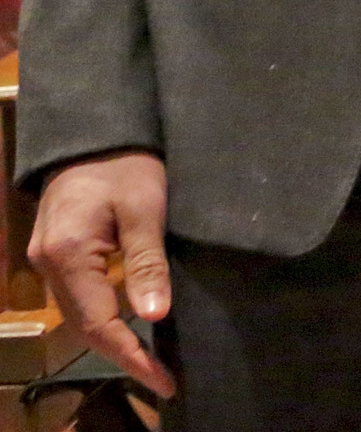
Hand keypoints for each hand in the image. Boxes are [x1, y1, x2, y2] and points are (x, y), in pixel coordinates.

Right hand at [28, 151, 175, 396]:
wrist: (95, 130)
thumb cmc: (125, 162)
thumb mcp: (145, 207)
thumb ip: (146, 262)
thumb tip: (153, 317)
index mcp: (67, 257)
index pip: (99, 325)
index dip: (131, 356)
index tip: (162, 380)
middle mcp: (47, 266)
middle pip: (84, 327)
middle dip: (123, 354)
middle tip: (163, 377)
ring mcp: (46, 260)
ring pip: (80, 315)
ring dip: (112, 338)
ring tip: (152, 358)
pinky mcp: (55, 252)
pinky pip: (79, 296)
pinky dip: (104, 315)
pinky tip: (129, 322)